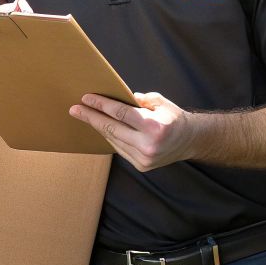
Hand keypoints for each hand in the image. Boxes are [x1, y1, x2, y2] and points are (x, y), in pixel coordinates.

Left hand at [70, 91, 199, 171]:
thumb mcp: (161, 102)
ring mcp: (144, 158)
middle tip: (75, 109)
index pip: (121, 114)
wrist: (190, 141)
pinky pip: (120, 149)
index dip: (102, 105)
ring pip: (114, 140)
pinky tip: (101, 129)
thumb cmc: (174, 118)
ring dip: (98, 128)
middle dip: (91, 117)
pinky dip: (110, 138)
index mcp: (155, 126)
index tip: (86, 98)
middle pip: (112, 128)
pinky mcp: (141, 165)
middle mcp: (148, 145)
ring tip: (85, 116)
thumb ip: (141, 100)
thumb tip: (119, 99)